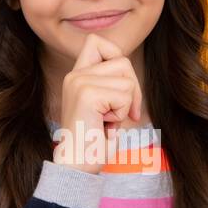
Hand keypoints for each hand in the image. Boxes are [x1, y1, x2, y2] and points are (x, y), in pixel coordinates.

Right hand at [54, 33, 142, 173]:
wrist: (76, 167)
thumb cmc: (94, 142)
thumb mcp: (104, 107)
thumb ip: (111, 85)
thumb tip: (131, 76)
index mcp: (76, 75)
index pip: (97, 41)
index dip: (116, 56)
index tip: (119, 86)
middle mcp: (75, 75)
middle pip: (122, 60)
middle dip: (132, 88)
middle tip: (123, 113)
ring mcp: (79, 82)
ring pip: (127, 80)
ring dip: (126, 105)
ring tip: (109, 121)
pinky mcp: (88, 94)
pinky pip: (124, 96)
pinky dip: (122, 114)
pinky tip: (106, 126)